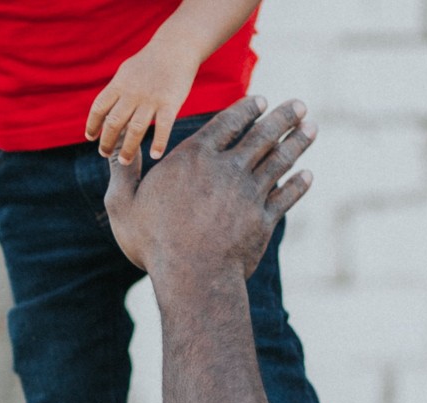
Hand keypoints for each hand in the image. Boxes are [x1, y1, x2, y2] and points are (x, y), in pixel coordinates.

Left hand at [86, 40, 198, 163]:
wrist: (176, 47)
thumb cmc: (150, 61)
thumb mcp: (126, 72)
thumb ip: (116, 91)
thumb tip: (104, 110)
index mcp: (119, 85)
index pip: (99, 108)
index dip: (92, 124)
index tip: (90, 137)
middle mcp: (132, 93)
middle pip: (113, 122)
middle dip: (106, 141)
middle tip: (103, 154)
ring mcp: (151, 99)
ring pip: (135, 129)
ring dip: (127, 149)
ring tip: (124, 162)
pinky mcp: (170, 103)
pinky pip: (163, 127)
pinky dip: (159, 143)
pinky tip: (155, 155)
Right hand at [104, 97, 314, 278]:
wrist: (193, 279)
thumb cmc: (153, 243)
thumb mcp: (124, 206)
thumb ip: (122, 173)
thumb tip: (115, 149)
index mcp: (195, 158)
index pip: (227, 123)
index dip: (246, 109)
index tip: (261, 100)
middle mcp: (227, 169)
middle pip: (262, 135)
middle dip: (282, 116)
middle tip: (299, 104)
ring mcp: (250, 194)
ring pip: (280, 160)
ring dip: (298, 141)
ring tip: (310, 127)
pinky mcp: (264, 221)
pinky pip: (286, 196)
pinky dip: (298, 184)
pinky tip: (307, 174)